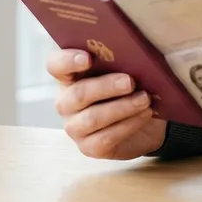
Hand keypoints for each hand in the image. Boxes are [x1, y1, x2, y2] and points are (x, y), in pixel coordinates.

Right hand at [47, 48, 167, 159]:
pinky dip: (129, 124)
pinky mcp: (89, 147)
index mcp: (68, 77)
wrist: (142, 125)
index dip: (68, 61)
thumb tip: (132, 54)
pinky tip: (145, 114)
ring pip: (93, 118)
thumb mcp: (121, 73)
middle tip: (130, 82)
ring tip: (144, 99)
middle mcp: (66, 102)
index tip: (88, 58)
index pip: (56, 65)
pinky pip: (106, 137)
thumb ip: (117, 62)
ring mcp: (75, 127)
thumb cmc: (126, 92)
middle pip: (78, 93)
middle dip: (106, 87)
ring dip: (122, 107)